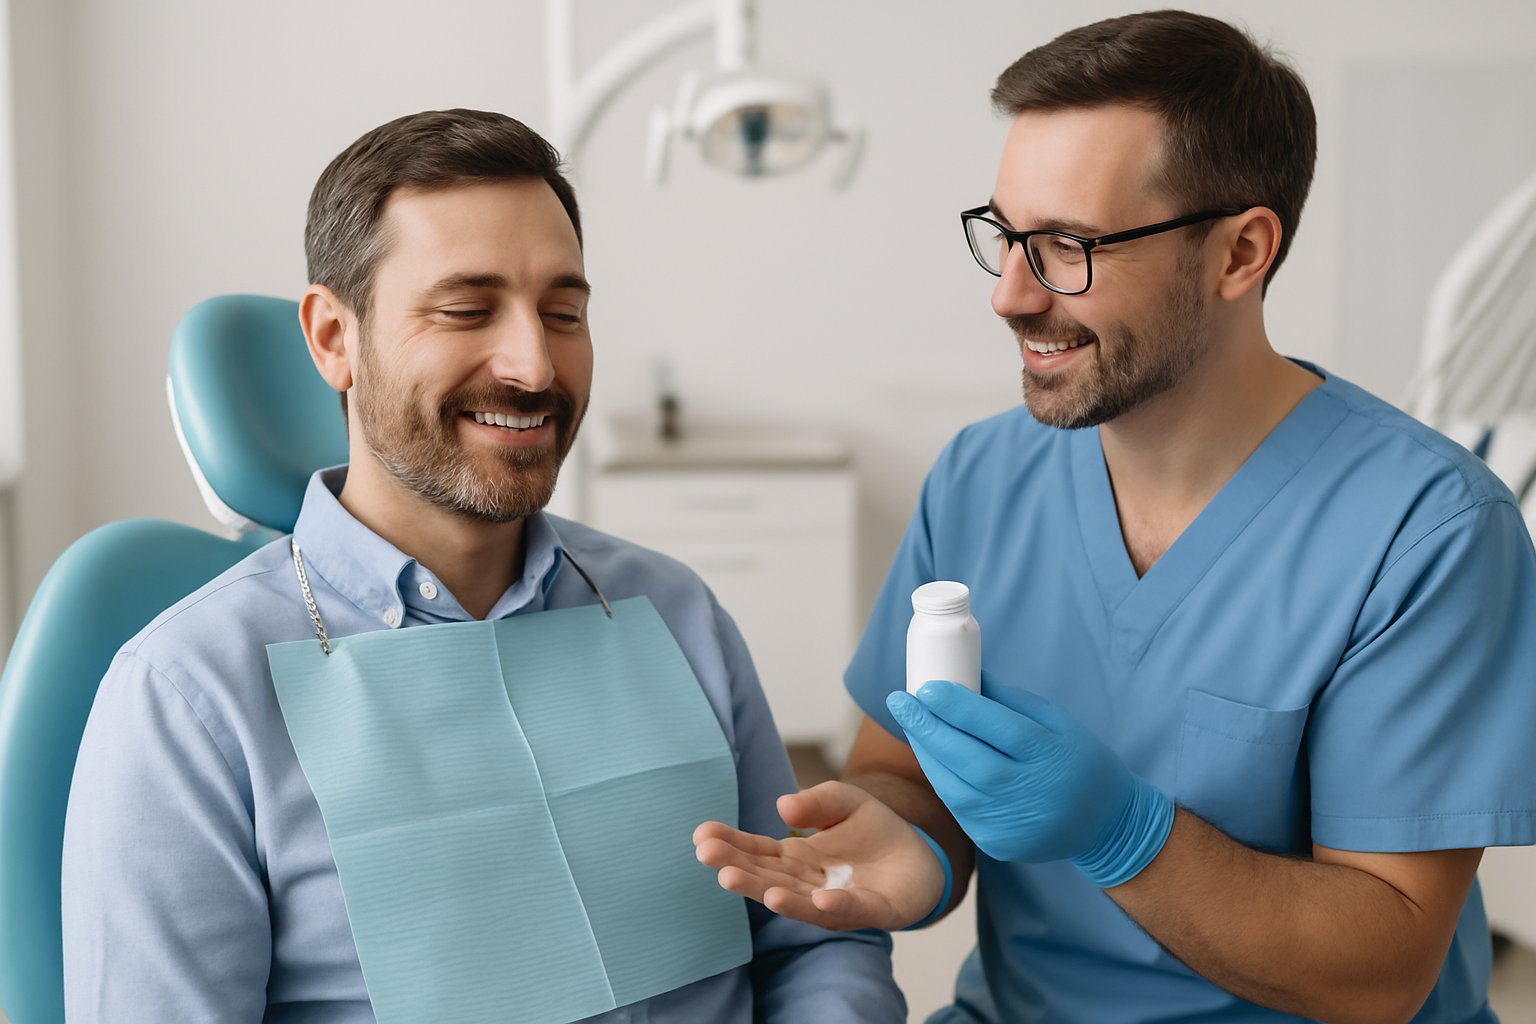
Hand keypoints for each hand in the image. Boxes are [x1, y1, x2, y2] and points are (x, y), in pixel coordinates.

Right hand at [693, 780, 946, 930]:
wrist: (922, 859)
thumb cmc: (874, 831)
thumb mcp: (844, 801)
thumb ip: (816, 800)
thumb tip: (782, 806)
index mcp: (795, 859)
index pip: (757, 852)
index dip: (730, 844)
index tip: (701, 836)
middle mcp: (807, 885)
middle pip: (767, 877)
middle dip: (736, 868)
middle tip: (707, 855)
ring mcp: (835, 902)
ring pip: (797, 900)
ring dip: (770, 893)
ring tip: (737, 881)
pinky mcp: (872, 911)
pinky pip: (850, 910)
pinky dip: (832, 907)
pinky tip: (817, 900)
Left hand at [887, 681, 1173, 887]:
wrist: (1108, 827)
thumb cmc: (1082, 762)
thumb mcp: (1059, 722)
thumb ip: (1011, 700)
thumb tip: (965, 673)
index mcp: (1051, 756)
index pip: (997, 728)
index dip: (958, 707)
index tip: (926, 686)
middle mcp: (1030, 793)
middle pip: (968, 759)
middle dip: (928, 728)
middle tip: (900, 701)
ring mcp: (1012, 824)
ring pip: (954, 788)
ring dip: (927, 753)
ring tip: (910, 723)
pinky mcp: (997, 845)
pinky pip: (959, 808)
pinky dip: (941, 779)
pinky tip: (930, 755)